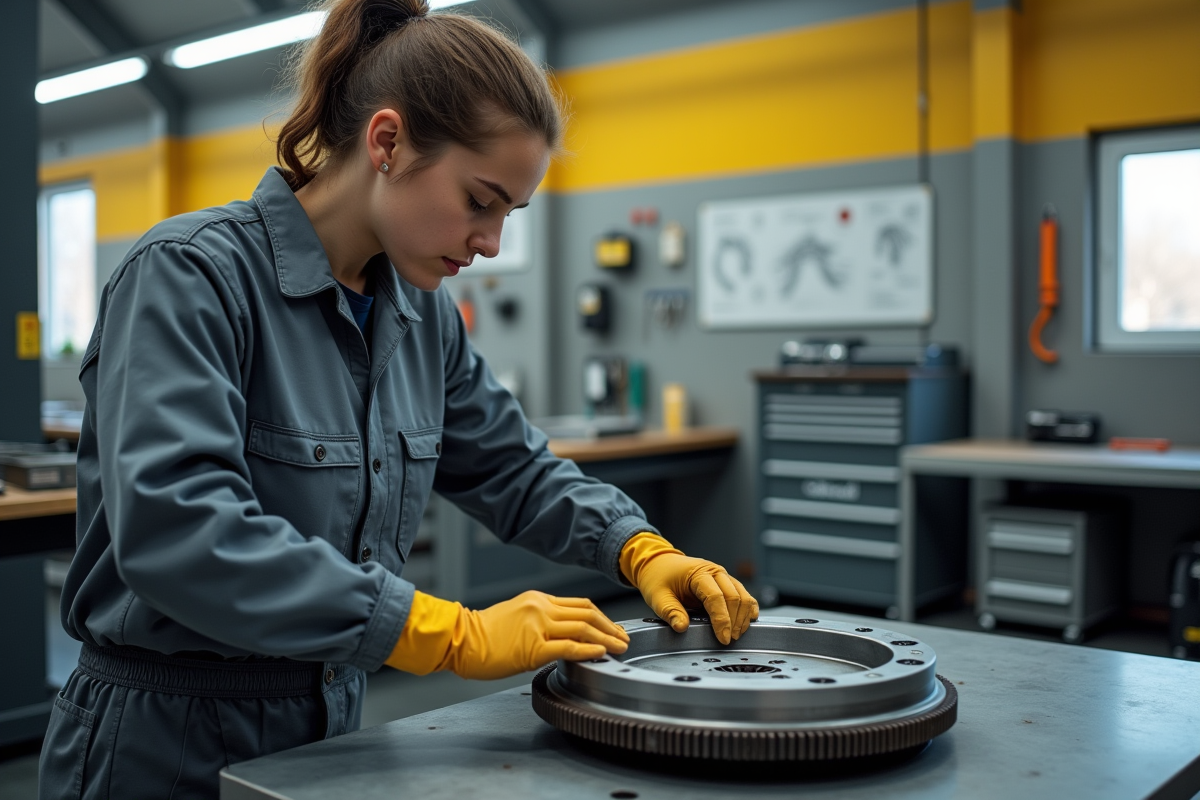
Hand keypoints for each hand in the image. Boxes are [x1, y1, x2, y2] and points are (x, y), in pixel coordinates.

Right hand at [385, 590, 628, 679]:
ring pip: (582, 627)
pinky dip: (588, 650)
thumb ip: (540, 618)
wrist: (460, 640)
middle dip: (610, 626)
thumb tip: (564, 633)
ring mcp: (537, 626)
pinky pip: (568, 647)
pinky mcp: (533, 647)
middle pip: (587, 613)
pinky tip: (600, 654)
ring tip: (619, 648)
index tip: (613, 628)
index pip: (580, 604)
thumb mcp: (516, 614)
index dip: (602, 617)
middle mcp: (540, 607)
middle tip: (624, 638)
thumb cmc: (483, 633)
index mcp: (538, 599)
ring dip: (606, 638)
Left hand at [620, 533, 757, 644]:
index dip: (722, 620)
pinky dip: (748, 608)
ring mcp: (723, 576)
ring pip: (743, 595)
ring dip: (742, 617)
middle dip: (734, 621)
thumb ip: (670, 612)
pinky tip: (747, 621)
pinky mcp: (726, 583)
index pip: (716, 597)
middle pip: (734, 597)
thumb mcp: (657, 596)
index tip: (723, 638)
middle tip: (729, 640)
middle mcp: (715, 572)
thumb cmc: (658, 577)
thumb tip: (682, 628)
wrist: (659, 563)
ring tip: (736, 635)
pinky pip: (743, 594)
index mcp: (699, 573)